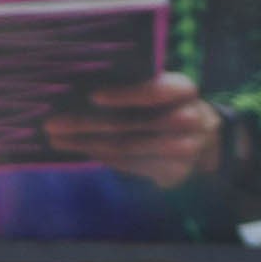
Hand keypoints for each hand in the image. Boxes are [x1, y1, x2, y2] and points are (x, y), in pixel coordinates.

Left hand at [45, 77, 223, 188]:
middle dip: (87, 125)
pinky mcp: (173, 174)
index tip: (92, 97)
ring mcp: (182, 151)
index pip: (153, 92)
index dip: (124, 95)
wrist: (207, 138)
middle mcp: (187, 120)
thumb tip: (82, 90)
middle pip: (130, 125)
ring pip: (125, 148)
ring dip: (87, 144)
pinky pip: (129, 166)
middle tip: (53, 123)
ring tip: (57, 140)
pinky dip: (102, 157)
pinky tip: (80, 150)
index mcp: (183, 89)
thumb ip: (134, 87)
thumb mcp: (162, 87)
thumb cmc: (170, 104)